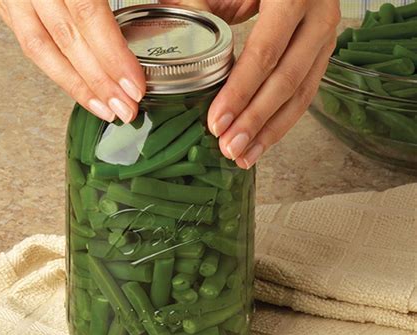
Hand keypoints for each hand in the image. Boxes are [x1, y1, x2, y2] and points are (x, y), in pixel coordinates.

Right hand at [0, 0, 144, 122]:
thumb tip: (188, 6)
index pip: (87, 13)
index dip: (112, 54)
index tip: (136, 85)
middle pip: (66, 38)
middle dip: (99, 81)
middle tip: (126, 109)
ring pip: (41, 48)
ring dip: (76, 86)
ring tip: (106, 110)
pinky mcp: (8, 4)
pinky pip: (31, 44)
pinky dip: (58, 71)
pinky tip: (83, 90)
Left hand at [168, 0, 339, 168]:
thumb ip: (202, 3)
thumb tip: (173, 39)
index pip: (264, 53)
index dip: (240, 92)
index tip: (217, 122)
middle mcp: (317, 17)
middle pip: (285, 80)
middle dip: (255, 120)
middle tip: (230, 148)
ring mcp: (325, 37)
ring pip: (301, 93)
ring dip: (271, 130)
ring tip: (245, 155)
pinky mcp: (322, 53)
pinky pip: (306, 93)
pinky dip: (282, 120)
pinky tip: (262, 140)